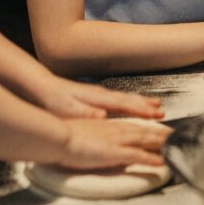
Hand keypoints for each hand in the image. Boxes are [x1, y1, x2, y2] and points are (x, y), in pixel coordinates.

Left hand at [35, 77, 164, 121]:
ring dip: (140, 103)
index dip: (142, 110)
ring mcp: (99, 94)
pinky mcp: (94, 97)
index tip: (156, 115)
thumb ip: (86, 113)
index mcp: (97, 98)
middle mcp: (101, 94)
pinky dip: (130, 102)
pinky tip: (131, 106)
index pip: (125, 104)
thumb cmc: (54, 100)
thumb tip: (104, 116)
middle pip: (129, 99)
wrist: (42, 87)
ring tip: (154, 106)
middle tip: (162, 112)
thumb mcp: (68, 110)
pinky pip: (118, 100)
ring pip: (125, 98)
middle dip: (146, 106)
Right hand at [58, 118, 171, 168]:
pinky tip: (162, 162)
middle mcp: (117, 130)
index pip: (135, 127)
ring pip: (146, 140)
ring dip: (163, 143)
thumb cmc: (65, 136)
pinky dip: (152, 159)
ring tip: (176, 146)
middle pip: (145, 131)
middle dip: (162, 134)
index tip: (162, 130)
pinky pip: (138, 156)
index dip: (150, 129)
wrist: (58, 136)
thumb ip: (96, 137)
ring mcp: (117, 140)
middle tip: (177, 137)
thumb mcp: (84, 133)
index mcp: (109, 126)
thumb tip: (101, 142)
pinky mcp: (115, 152)